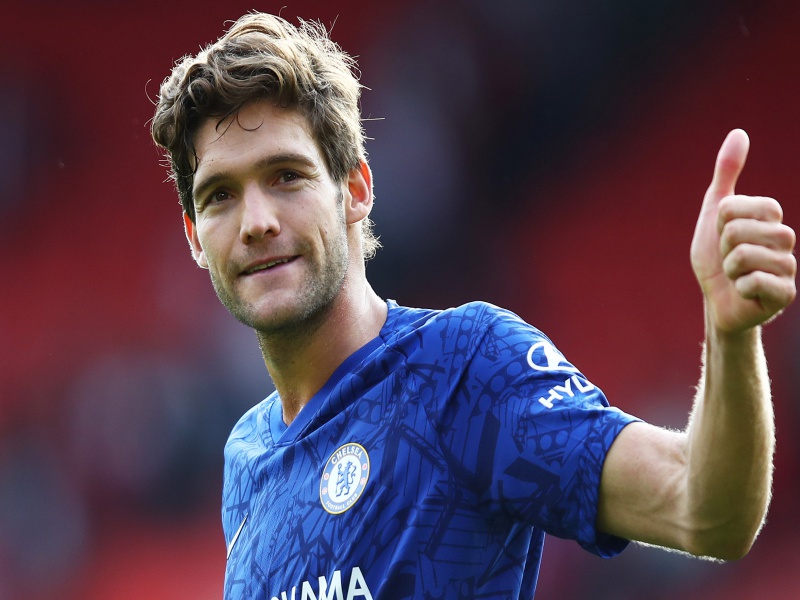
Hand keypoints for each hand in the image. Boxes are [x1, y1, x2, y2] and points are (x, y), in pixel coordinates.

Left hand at [690, 129, 796, 332]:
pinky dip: (739, 287)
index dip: (721, 222)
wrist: (717, 299)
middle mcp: (785, 238)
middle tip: (729, 258)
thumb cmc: (716, 255)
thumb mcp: (714, 212)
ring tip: (736, 274)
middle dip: (723, 246)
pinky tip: (744, 291)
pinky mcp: (784, 294)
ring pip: (744, 256)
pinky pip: (754, 282)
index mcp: (771, 216)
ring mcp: (788, 267)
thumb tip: (739, 133)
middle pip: (738, 230)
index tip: (724, 234)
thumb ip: (726, 173)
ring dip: (728, 268)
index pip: (737, 206)